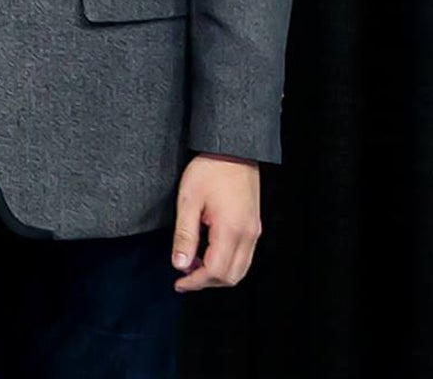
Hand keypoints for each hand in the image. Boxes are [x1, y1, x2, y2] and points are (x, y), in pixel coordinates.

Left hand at [171, 153, 261, 291]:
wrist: (233, 149)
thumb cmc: (210, 170)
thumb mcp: (189, 200)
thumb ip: (184, 236)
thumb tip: (179, 265)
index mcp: (231, 229)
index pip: (215, 271)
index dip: (195, 282)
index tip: (179, 283)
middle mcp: (248, 235)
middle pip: (231, 276)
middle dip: (206, 281)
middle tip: (183, 275)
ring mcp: (254, 231)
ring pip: (240, 269)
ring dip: (217, 274)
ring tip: (193, 264)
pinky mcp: (254, 226)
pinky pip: (244, 257)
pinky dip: (226, 263)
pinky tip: (207, 253)